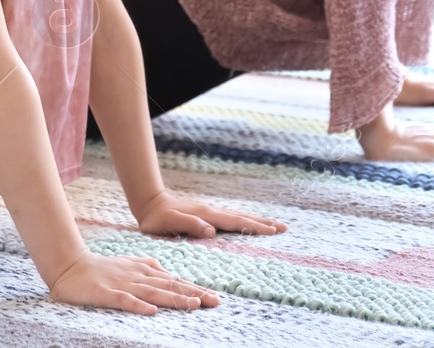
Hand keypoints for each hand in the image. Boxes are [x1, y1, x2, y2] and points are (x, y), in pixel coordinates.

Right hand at [49, 251, 220, 314]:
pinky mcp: (106, 293)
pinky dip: (138, 305)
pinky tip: (151, 311)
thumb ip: (150, 268)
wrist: (71, 266)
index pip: (174, 281)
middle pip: (169, 286)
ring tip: (193, 305)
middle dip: (193, 294)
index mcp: (144, 270)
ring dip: (174, 299)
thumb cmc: (102, 268)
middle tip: (214, 301)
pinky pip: (124, 300)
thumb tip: (170, 274)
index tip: (214, 297)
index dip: (195, 288)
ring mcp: (123, 284)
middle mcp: (138, 276)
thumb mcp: (131, 264)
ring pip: (153, 292)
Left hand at [133, 189, 287, 237]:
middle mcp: (212, 211)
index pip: (235, 222)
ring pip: (238, 215)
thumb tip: (213, 231)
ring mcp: (210, 211)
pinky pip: (231, 217)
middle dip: (263, 222)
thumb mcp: (169, 223)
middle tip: (284, 227)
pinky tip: (248, 222)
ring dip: (256, 220)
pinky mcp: (207, 213)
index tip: (272, 231)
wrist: (150, 202)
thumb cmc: (157, 218)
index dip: (254, 227)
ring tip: (273, 224)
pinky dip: (244, 219)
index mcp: (206, 215)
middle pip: (242, 217)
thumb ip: (190, 225)